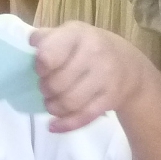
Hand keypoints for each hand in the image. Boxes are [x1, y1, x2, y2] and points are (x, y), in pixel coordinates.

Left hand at [30, 21, 154, 131]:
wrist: (129, 67)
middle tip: (46, 88)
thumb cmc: (90, 48)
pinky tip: (53, 125)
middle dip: (46, 90)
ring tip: (51, 103)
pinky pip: (83, 117)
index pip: (49, 54)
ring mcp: (105, 77)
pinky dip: (65, 124)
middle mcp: (94, 53)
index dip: (40, 66)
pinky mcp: (110, 99)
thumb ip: (48, 38)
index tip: (41, 69)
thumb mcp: (71, 34)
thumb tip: (31, 44)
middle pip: (57, 83)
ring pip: (69, 103)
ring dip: (53, 107)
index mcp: (78, 35)